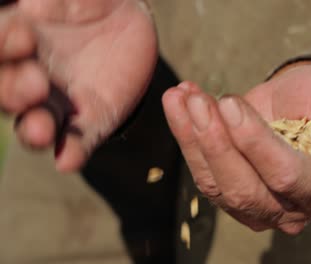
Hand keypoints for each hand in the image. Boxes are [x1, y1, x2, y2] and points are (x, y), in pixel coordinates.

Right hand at [0, 0, 156, 171]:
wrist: (125, 15)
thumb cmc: (81, 1)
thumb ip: (37, 4)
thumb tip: (24, 10)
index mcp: (13, 41)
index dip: (2, 48)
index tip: (23, 35)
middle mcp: (29, 77)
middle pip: (7, 94)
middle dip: (12, 91)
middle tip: (35, 83)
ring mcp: (60, 102)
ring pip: (35, 124)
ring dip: (34, 129)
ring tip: (42, 130)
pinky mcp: (93, 120)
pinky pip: (79, 140)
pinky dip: (73, 152)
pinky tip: (68, 160)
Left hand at [163, 63, 310, 233]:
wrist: (305, 102)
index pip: (283, 174)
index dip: (253, 141)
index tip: (229, 103)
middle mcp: (285, 207)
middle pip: (243, 188)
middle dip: (215, 143)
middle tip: (197, 102)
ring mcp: (253, 203)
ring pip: (215, 183)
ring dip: (192, 138)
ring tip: (181, 97)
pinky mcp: (228, 190)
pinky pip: (202, 170)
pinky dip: (186, 136)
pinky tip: (180, 101)